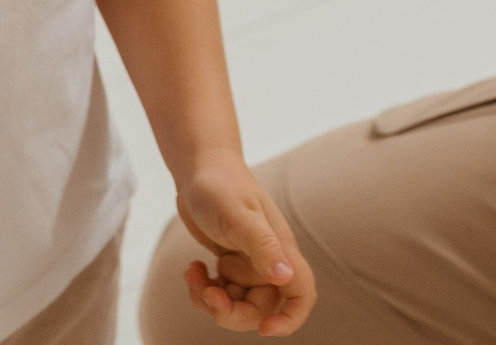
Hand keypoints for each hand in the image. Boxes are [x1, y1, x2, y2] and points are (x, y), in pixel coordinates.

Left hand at [176, 147, 315, 336]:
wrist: (198, 166)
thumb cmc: (221, 185)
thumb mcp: (238, 217)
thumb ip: (263, 247)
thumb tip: (284, 278)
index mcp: (279, 250)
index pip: (302, 294)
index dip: (290, 319)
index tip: (263, 328)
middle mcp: (268, 260)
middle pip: (261, 309)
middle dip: (231, 312)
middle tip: (208, 294)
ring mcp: (248, 263)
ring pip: (238, 304)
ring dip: (211, 300)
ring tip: (194, 274)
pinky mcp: (230, 261)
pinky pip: (221, 293)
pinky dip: (204, 289)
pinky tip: (194, 267)